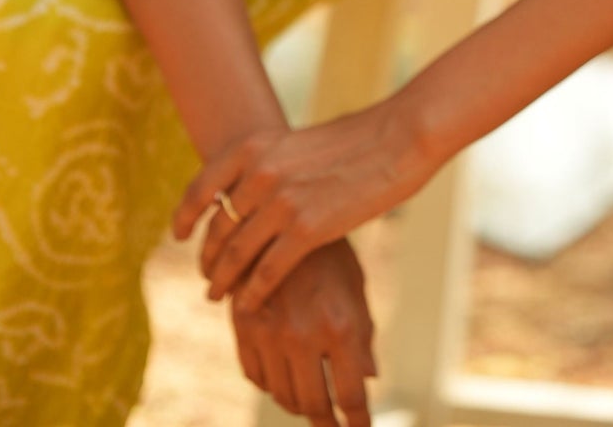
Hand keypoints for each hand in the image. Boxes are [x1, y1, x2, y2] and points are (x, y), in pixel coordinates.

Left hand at [173, 97, 434, 309]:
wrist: (398, 138)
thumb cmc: (357, 140)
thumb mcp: (299, 143)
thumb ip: (271, 165)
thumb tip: (249, 190)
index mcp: (256, 145)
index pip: (202, 187)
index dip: (185, 215)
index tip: (177, 235)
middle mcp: (260, 172)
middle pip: (219, 227)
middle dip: (208, 256)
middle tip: (205, 276)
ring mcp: (281, 201)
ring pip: (236, 254)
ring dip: (222, 280)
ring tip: (216, 296)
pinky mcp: (307, 228)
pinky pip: (266, 272)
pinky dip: (252, 293)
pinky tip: (248, 306)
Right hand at [231, 237, 375, 424]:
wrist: (281, 208)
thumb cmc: (329, 248)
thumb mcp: (355, 286)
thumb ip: (362, 335)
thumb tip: (369, 377)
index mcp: (341, 324)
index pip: (351, 396)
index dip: (357, 423)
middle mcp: (303, 334)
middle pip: (314, 405)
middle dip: (328, 423)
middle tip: (336, 426)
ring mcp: (269, 332)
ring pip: (282, 396)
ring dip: (299, 406)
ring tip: (313, 404)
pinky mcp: (242, 325)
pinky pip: (255, 376)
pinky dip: (271, 385)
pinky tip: (284, 380)